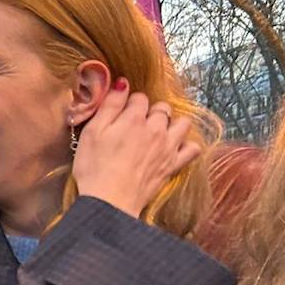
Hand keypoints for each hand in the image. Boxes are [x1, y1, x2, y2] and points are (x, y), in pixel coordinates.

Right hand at [72, 79, 200, 219]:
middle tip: (137, 122)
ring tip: (160, 131)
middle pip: (162, 108)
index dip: (128, 102)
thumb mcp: (92, 132)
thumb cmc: (94, 167)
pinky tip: (176, 146)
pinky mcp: (173, 165)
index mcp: (133, 118)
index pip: (139, 97)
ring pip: (182, 123)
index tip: (119, 113)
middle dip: (152, 110)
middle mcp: (155, 128)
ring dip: (173, 123)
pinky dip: (188, 145)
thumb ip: (109, 105)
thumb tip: (122, 83)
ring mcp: (168, 147)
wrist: (110, 201)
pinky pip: (193, 149)